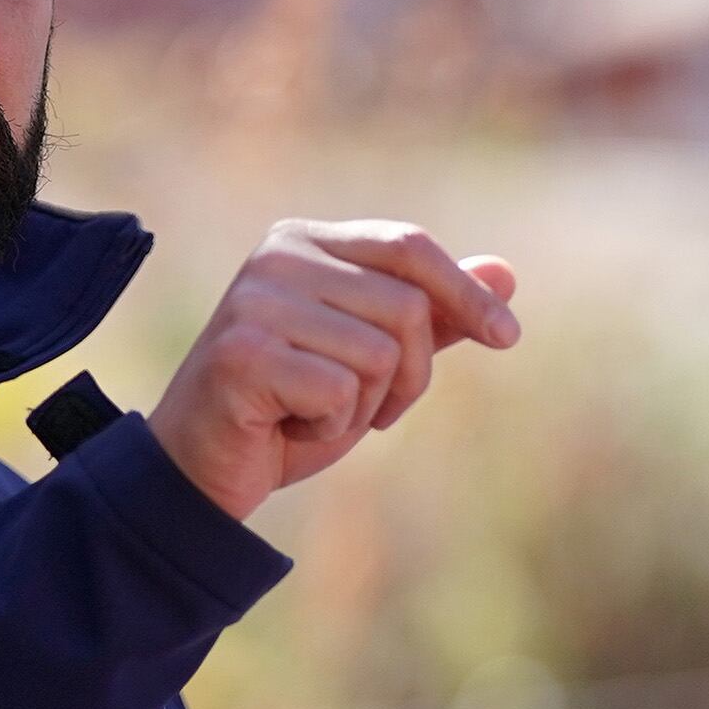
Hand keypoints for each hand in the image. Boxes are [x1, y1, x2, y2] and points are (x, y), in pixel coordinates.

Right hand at [147, 219, 520, 521]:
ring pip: (380, 354)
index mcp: (305, 240)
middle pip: (407, 308)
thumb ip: (432, 315)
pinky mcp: (243, 353)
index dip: (465, 293)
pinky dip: (329, 426)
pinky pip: (340, 393)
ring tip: (314, 411)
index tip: (508, 338)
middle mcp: (277, 256)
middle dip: (409, 375)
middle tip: (367, 409)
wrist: (201, 468)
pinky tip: (286, 424)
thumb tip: (505, 273)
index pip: (408, 247)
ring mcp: (255, 301)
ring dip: (366, 405)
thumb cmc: (289, 408)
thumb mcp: (372, 360)